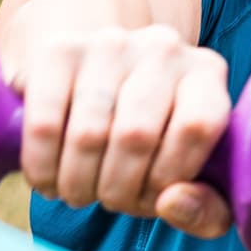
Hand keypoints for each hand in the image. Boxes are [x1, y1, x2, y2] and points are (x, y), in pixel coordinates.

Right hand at [3, 24, 233, 238]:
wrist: (103, 84)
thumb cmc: (159, 142)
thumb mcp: (197, 175)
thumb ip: (207, 208)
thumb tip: (172, 204)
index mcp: (206, 72)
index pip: (196, 126)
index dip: (169, 177)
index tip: (153, 198)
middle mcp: (163, 47)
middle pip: (137, 135)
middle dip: (118, 189)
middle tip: (110, 201)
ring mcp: (110, 43)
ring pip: (89, 134)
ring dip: (79, 184)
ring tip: (80, 193)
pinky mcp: (60, 49)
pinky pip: (44, 123)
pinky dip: (42, 167)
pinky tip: (50, 180)